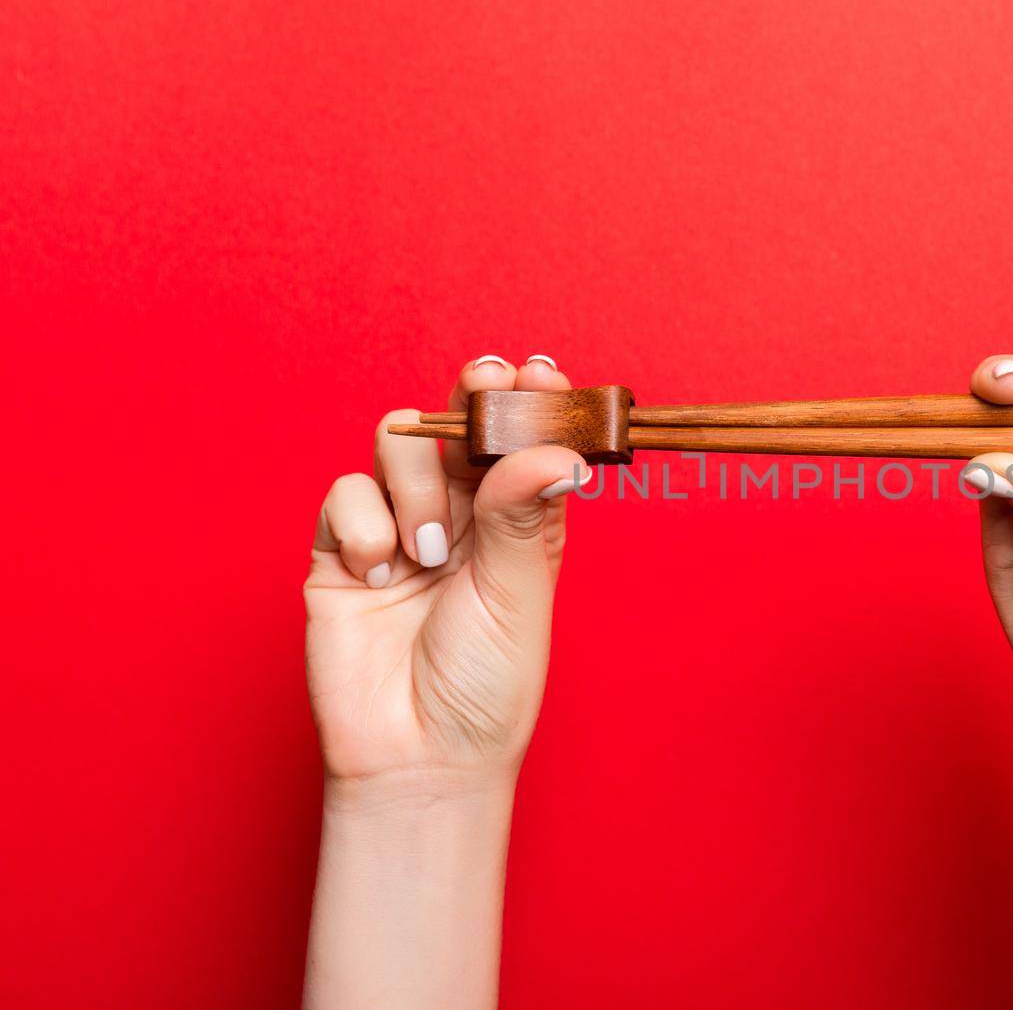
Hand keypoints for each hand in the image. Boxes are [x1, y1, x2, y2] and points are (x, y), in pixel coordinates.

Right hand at [304, 353, 586, 792]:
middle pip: (461, 426)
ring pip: (401, 445)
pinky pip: (347, 492)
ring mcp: (401, 526)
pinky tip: (382, 573)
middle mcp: (463, 515)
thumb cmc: (485, 688)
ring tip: (429, 551)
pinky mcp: (343, 550)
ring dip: (418, 484)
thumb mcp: (516, 599)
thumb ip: (520, 520)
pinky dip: (365, 523)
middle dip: (471, 395)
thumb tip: (552, 450)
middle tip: (487, 378)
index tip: (541, 371)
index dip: (533, 402)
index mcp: (519, 521)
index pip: (526, 441)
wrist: (416, 758)